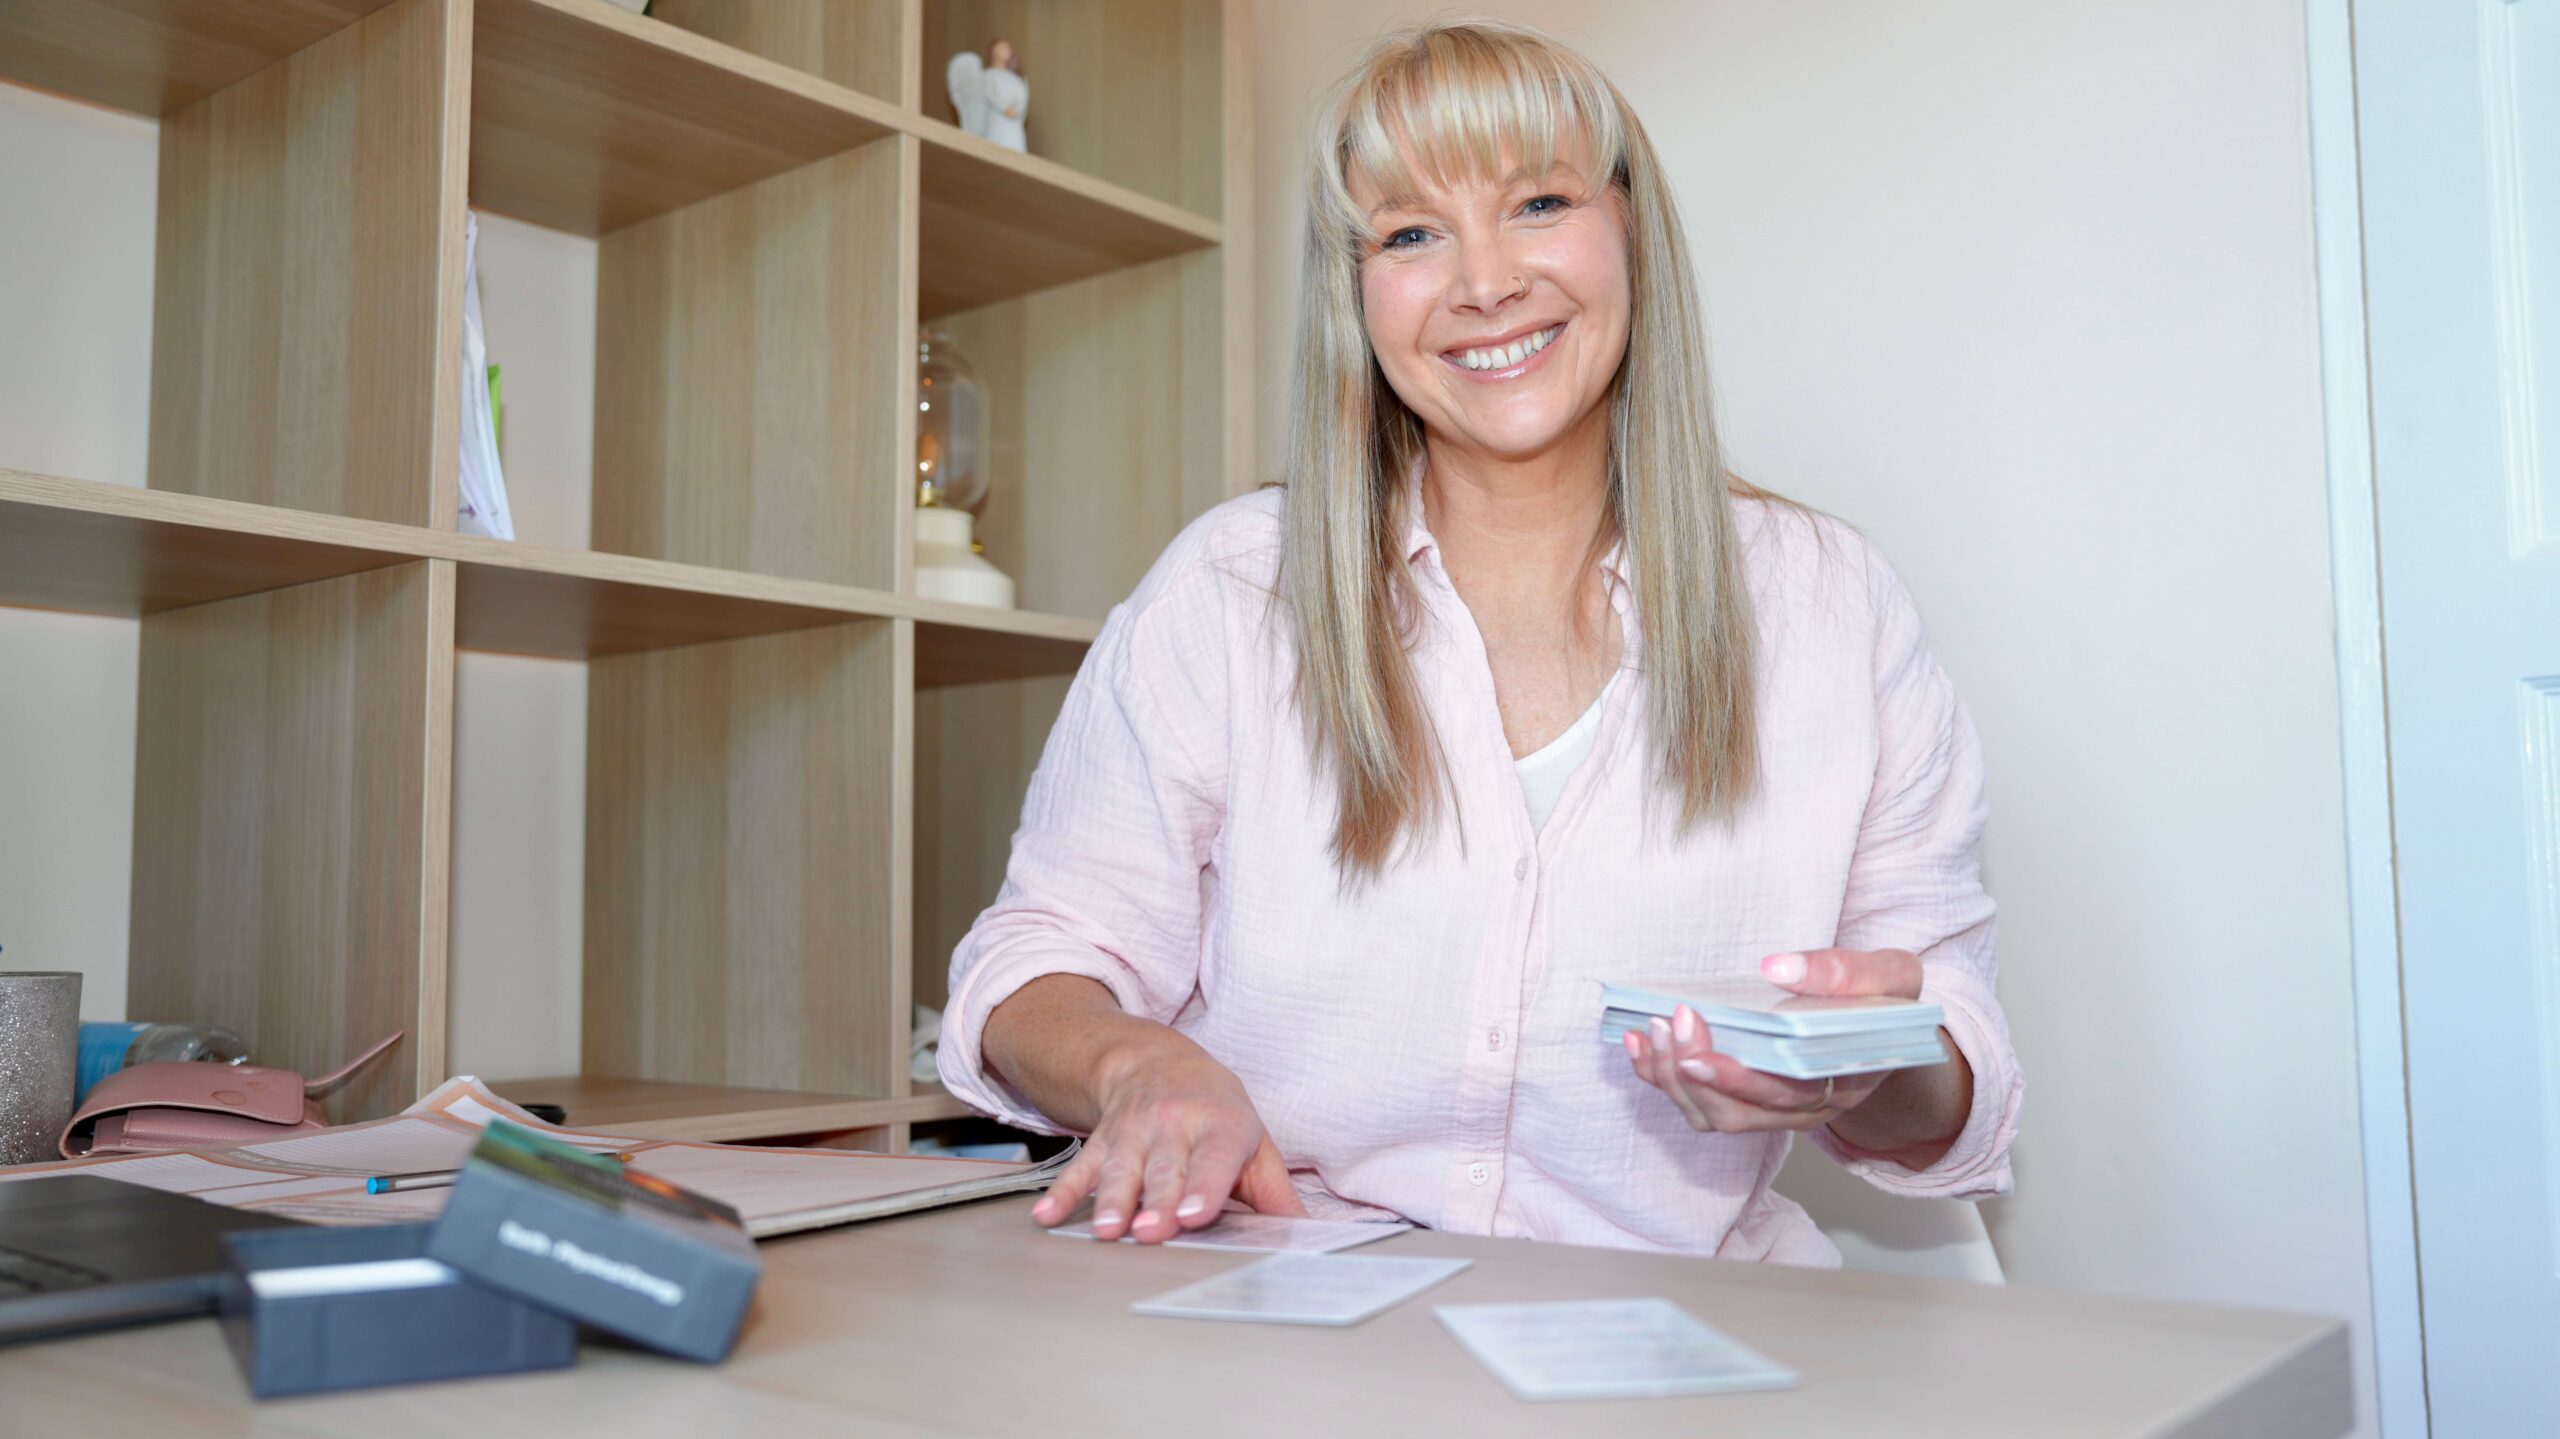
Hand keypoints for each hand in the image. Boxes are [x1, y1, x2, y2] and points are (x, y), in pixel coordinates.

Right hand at [1028, 1032, 1305, 1242]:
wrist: (1155, 1060)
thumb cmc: (1214, 1110)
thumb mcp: (1254, 1141)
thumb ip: (1274, 1192)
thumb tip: (1304, 1233)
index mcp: (1219, 1127)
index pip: (1213, 1160)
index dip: (1204, 1189)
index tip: (1195, 1215)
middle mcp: (1174, 1126)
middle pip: (1164, 1170)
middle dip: (1157, 1202)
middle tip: (1151, 1232)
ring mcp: (1132, 1133)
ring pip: (1121, 1169)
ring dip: (1112, 1200)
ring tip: (1108, 1230)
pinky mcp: (1101, 1141)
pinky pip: (1079, 1169)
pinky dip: (1062, 1193)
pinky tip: (1048, 1216)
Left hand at [1622, 949, 1924, 1133]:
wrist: (1887, 1028)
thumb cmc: (1887, 1002)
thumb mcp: (1892, 976)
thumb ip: (1846, 971)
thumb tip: (1776, 966)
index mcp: (1845, 1083)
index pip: (1786, 1097)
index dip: (1738, 1081)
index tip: (1699, 1053)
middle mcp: (1807, 1109)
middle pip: (1739, 1112)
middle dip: (1695, 1073)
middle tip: (1669, 1025)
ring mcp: (1772, 1110)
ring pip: (1711, 1115)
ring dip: (1672, 1078)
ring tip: (1649, 1031)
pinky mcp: (1744, 1098)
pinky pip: (1697, 1102)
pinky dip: (1661, 1076)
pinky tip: (1637, 1042)